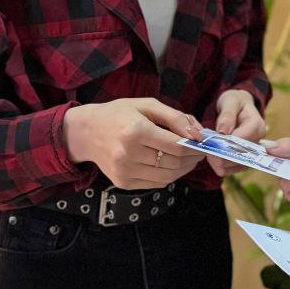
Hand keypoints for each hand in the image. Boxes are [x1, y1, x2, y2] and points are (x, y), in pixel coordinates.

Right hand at [63, 99, 203, 189]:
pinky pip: (156, 183)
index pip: (177, 146)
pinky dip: (168, 175)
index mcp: (136, 131)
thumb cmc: (119, 114)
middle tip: (199, 151)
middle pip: (174, 163)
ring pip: (167, 177)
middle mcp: (128, 154)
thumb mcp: (147, 105)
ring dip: (183, 169)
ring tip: (187, 158)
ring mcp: (124, 171)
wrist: (85, 132)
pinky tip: (170, 164)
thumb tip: (198, 134)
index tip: (204, 143)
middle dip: (193, 159)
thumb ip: (175, 118)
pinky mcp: (123, 183)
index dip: (196, 147)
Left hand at [207, 89, 266, 175]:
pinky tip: (212, 159)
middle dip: (222, 156)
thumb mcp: (230, 101)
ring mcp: (253, 152)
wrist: (239, 105)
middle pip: (240, 156)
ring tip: (208, 155)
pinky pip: (234, 169)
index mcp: (256, 125)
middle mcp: (258, 141)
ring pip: (237, 166)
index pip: (242, 141)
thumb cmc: (235, 101)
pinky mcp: (246, 158)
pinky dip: (222, 166)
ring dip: (221, 163)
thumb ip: (227, 115)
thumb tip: (223, 132)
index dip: (226, 145)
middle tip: (206, 152)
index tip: (210, 145)